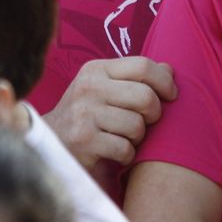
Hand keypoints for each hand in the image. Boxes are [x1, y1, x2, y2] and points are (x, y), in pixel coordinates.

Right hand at [44, 56, 176, 168]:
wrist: (50, 143)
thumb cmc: (86, 113)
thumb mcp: (105, 87)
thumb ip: (135, 77)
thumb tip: (169, 69)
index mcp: (96, 69)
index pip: (143, 66)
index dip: (164, 82)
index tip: (171, 95)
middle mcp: (89, 87)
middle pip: (145, 97)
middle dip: (154, 114)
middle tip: (146, 122)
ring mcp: (84, 114)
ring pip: (137, 125)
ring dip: (138, 138)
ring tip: (124, 137)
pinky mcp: (84, 141)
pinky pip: (125, 149)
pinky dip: (127, 155)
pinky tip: (116, 152)